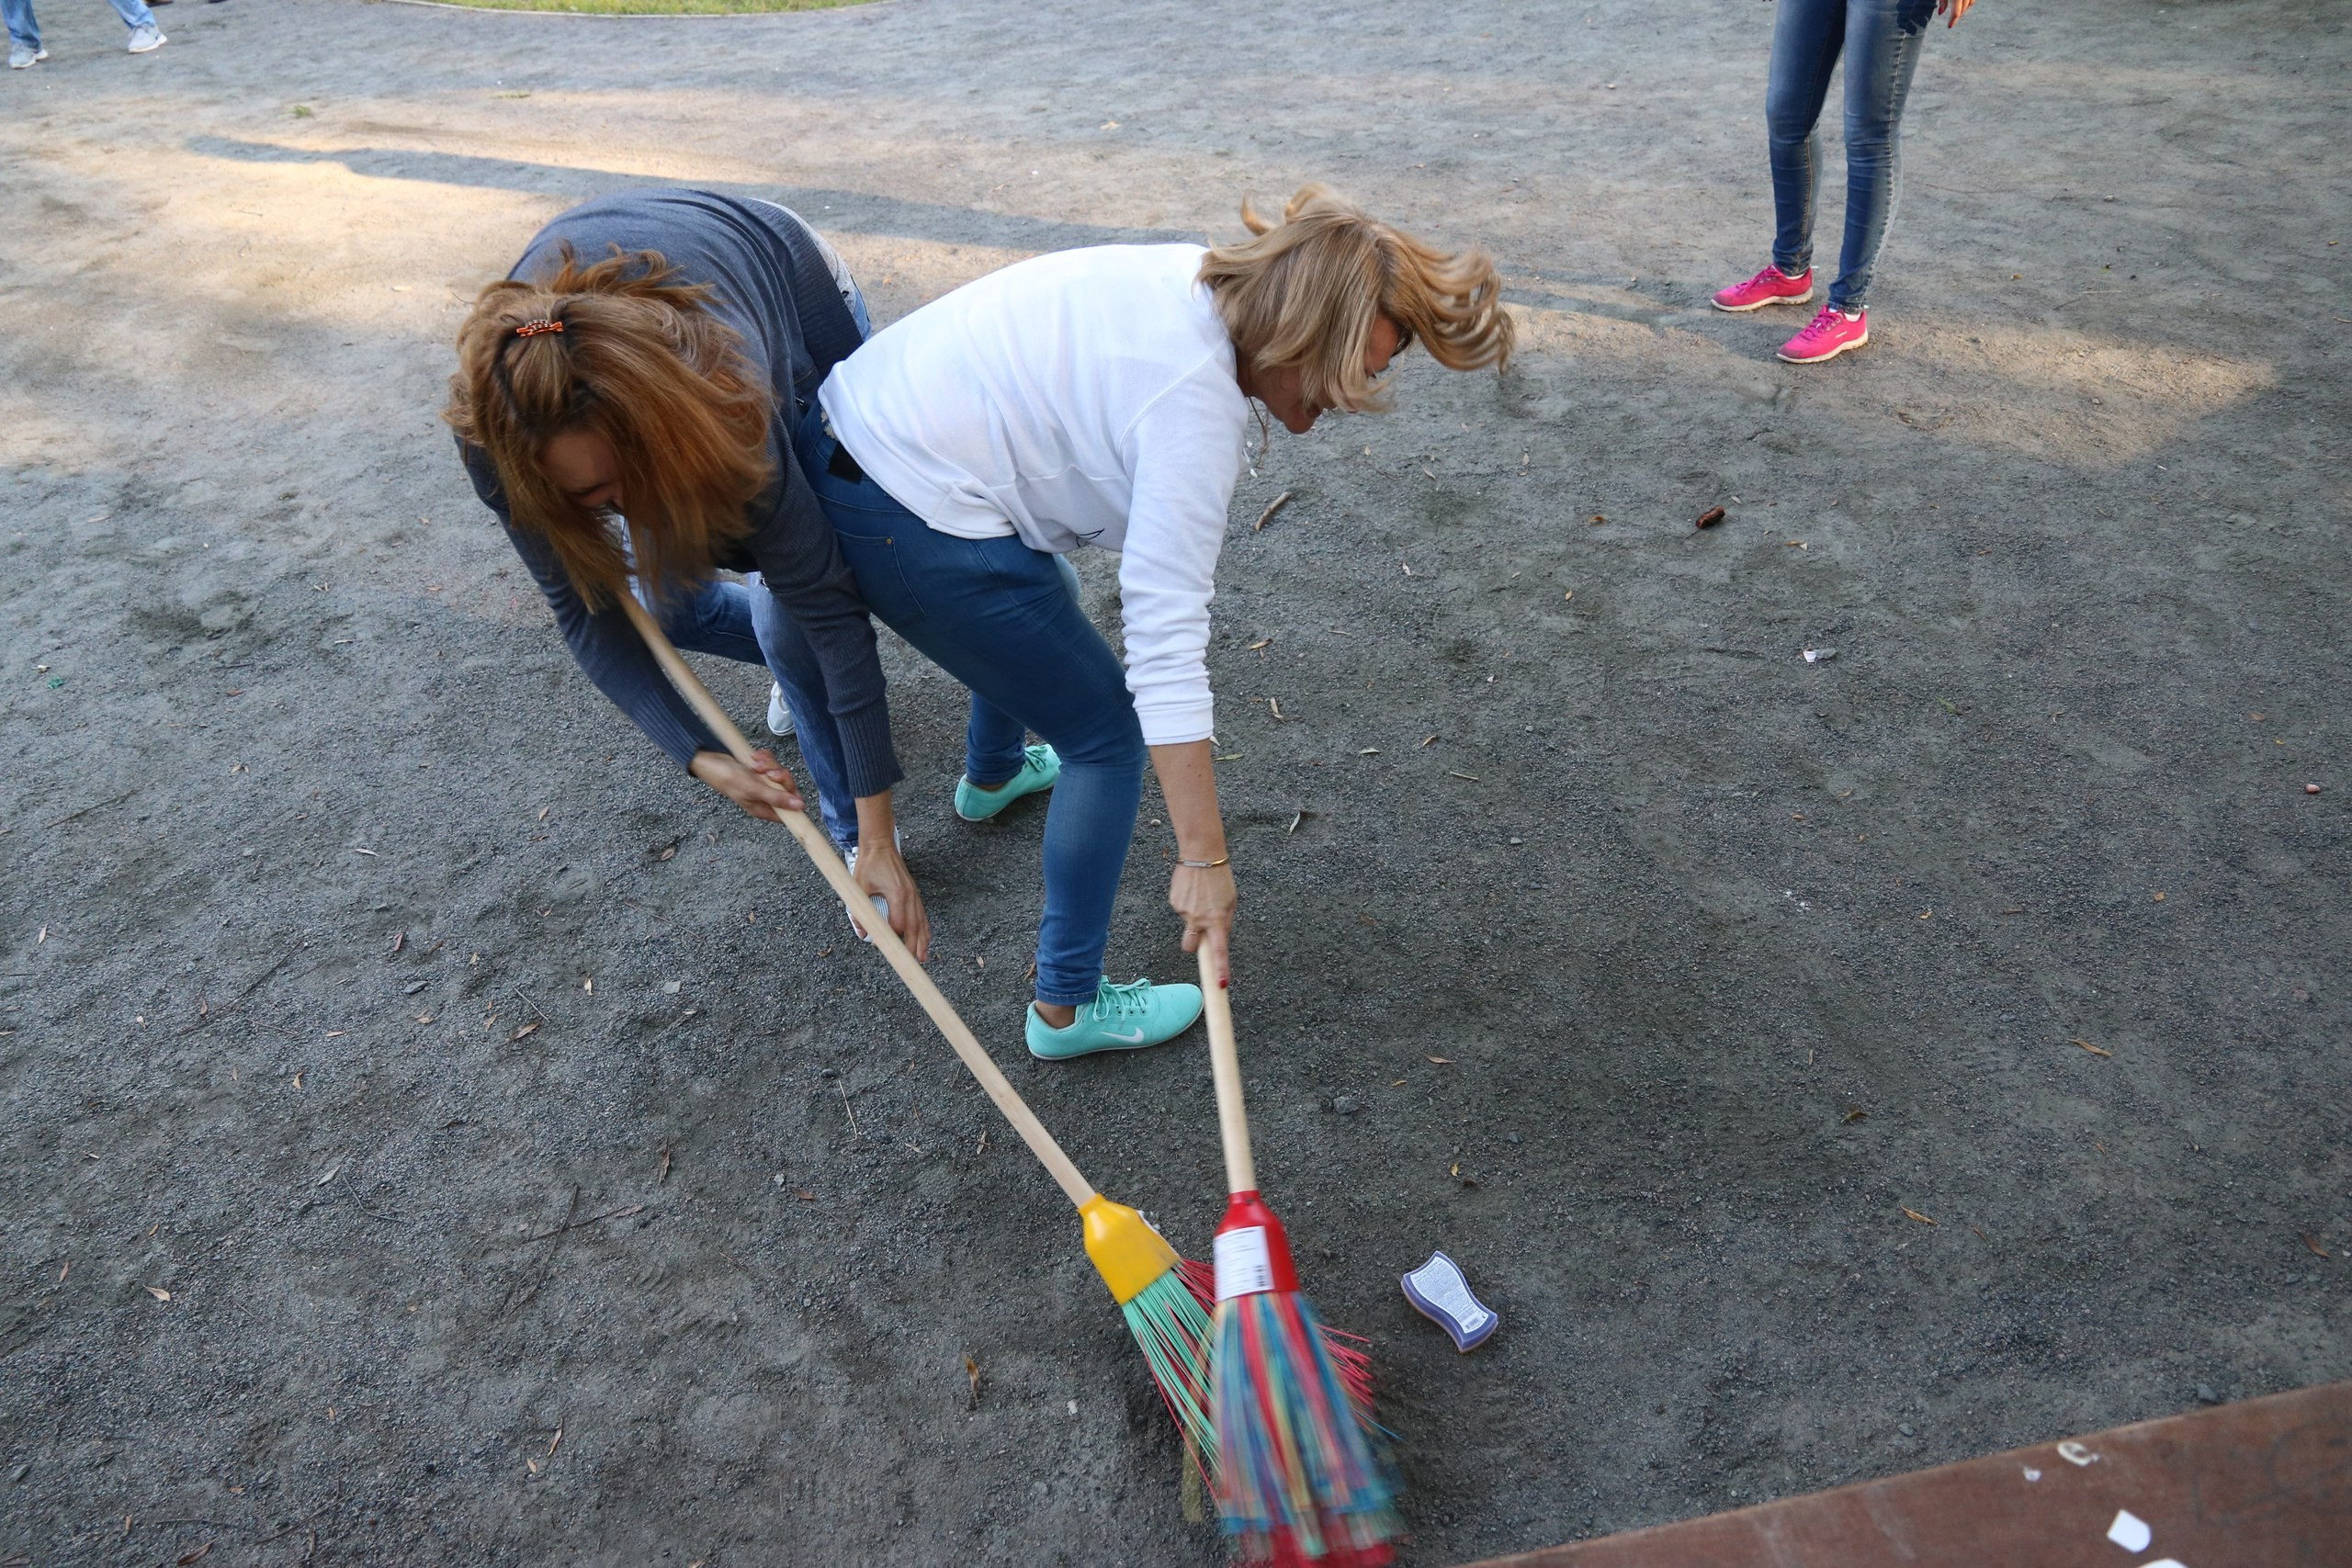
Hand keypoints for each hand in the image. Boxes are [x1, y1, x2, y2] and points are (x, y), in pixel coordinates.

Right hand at [690, 747, 802, 821]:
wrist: (710, 760)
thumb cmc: (727, 778)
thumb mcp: (753, 789)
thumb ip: (776, 798)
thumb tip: (799, 807)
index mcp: (764, 809)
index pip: (789, 810)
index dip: (793, 797)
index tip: (785, 785)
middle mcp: (765, 798)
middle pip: (787, 788)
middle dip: (779, 775)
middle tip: (766, 771)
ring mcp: (762, 784)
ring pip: (780, 773)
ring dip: (770, 764)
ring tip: (755, 763)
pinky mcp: (760, 771)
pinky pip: (772, 763)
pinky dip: (765, 758)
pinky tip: (755, 756)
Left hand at [848, 837, 930, 961]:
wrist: (880, 845)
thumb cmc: (869, 864)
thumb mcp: (859, 888)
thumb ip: (860, 912)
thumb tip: (863, 933)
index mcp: (897, 895)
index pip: (898, 925)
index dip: (892, 939)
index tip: (884, 947)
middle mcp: (909, 896)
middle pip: (914, 927)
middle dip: (913, 946)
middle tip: (912, 963)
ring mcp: (914, 894)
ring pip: (921, 922)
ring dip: (922, 940)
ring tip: (922, 956)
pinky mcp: (914, 892)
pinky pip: (922, 914)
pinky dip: (924, 927)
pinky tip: (925, 937)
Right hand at [1169, 862, 1235, 986]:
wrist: (1201, 854)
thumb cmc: (1219, 877)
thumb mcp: (1231, 901)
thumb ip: (1225, 921)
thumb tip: (1219, 937)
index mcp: (1217, 920)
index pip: (1219, 951)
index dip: (1220, 969)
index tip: (1220, 984)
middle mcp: (1198, 919)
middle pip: (1189, 947)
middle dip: (1193, 946)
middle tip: (1200, 933)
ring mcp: (1183, 912)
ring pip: (1188, 923)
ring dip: (1194, 915)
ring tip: (1201, 895)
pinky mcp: (1173, 902)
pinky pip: (1181, 910)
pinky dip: (1187, 903)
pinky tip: (1192, 889)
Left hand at [1938, 0, 1973, 24]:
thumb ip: (1942, 2)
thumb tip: (1940, 13)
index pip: (1956, 13)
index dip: (1952, 20)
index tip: (1949, 26)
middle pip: (1963, 9)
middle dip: (1957, 14)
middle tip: (1952, 18)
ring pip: (1970, 3)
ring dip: (1964, 8)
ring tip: (1957, 10)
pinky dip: (1968, 2)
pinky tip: (1962, 3)